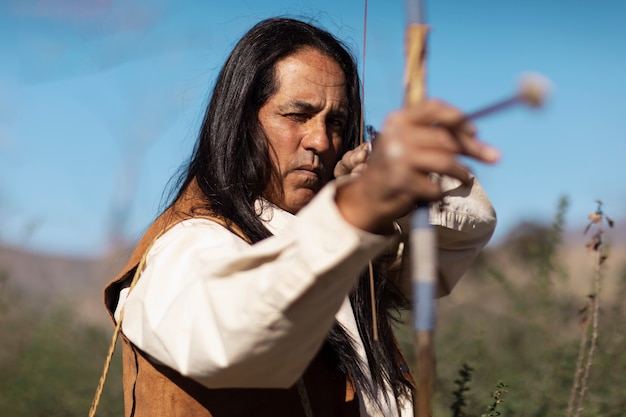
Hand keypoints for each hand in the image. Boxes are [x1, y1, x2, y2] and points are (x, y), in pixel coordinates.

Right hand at [335, 99, 499, 233]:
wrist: (367, 198)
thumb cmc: (395, 168)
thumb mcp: (405, 142)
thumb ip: (431, 135)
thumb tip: (475, 135)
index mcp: (398, 121)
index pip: (433, 108)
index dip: (458, 118)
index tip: (475, 132)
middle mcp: (396, 136)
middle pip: (446, 137)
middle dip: (474, 149)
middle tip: (494, 157)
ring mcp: (398, 159)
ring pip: (446, 161)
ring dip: (461, 172)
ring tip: (465, 177)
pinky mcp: (402, 182)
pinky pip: (436, 186)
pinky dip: (440, 193)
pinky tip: (434, 194)